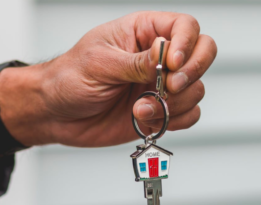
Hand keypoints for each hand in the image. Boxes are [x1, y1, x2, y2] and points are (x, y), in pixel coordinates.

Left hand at [0, 12, 216, 146]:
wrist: (57, 114)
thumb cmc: (70, 79)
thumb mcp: (100, 63)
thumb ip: (136, 62)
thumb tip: (166, 53)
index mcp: (143, 32)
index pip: (185, 27)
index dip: (187, 44)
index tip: (173, 64)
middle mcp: (159, 57)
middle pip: (203, 53)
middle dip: (192, 73)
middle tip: (170, 88)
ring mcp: (162, 85)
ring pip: (196, 89)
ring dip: (174, 104)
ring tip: (140, 110)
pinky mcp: (161, 112)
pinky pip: (189, 115)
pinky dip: (175, 121)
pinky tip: (147, 121)